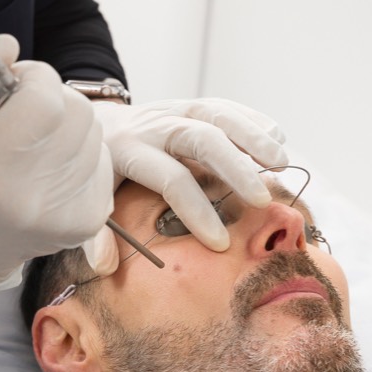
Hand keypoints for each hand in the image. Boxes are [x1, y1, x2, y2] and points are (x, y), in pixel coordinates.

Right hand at [0, 35, 113, 290]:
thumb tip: (11, 44)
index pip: (43, 99)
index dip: (34, 78)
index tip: (18, 84)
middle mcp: (31, 201)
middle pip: (77, 112)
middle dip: (54, 98)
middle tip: (28, 113)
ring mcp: (65, 215)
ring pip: (94, 133)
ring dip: (68, 127)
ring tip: (35, 146)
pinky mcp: (88, 221)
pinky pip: (102, 159)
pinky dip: (80, 153)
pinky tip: (52, 170)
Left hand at [87, 98, 287, 272]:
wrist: (101, 123)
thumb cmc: (101, 167)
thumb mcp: (90, 196)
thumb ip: (94, 230)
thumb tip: (106, 266)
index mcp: (129, 151)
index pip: (170, 179)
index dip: (196, 211)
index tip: (220, 243)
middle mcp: (154, 126)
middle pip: (199, 138)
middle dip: (234, 167)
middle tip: (261, 199)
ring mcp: (173, 110)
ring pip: (216, 114)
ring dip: (252, 136)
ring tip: (280, 163)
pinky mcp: (188, 105)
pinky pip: (223, 105)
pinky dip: (251, 119)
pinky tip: (276, 135)